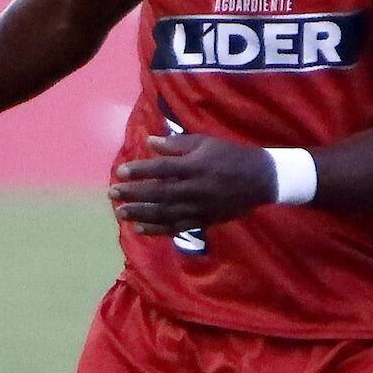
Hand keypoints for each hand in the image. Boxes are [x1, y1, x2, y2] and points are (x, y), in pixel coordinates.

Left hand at [109, 133, 274, 235]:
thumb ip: (177, 144)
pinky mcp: (203, 220)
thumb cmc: (230, 156)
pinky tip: (140, 229)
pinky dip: (158, 229)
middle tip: (112, 194)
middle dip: (134, 194)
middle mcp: (195, 189)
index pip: (162, 169)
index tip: (120, 172)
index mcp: (195, 167)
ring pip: (165, 214)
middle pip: (158, 193)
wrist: (260, 179)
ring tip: (121, 213)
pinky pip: (177, 227)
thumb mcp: (206, 143)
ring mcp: (199, 207)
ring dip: (141, 214)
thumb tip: (150, 142)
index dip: (140, 171)